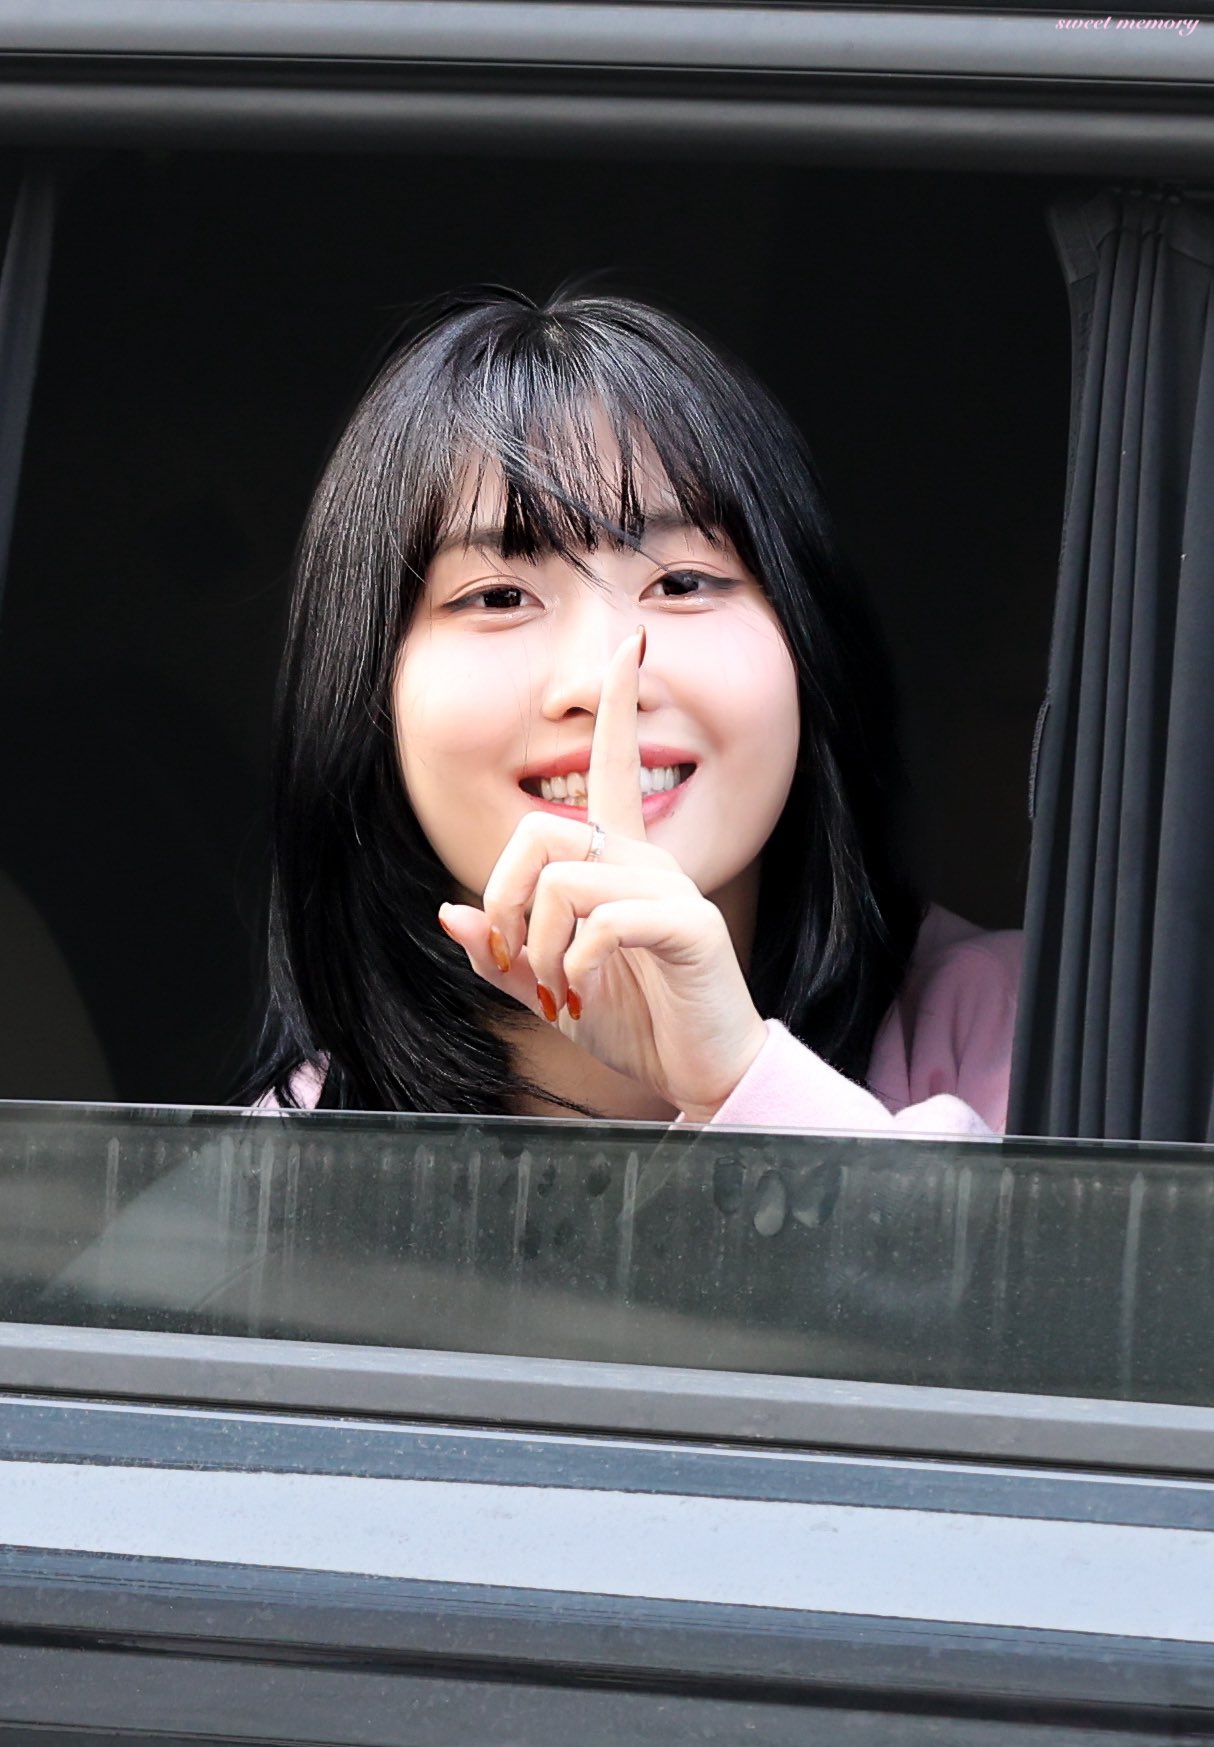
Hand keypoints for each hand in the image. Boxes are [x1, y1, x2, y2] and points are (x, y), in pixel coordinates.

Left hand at [436, 626, 769, 1119]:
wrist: (699, 1072)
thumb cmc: (634, 1022)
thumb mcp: (549, 989)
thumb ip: (500, 952)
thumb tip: (448, 912)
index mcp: (618, 863)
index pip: (616, 766)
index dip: (621, 704)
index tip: (631, 646)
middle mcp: (647, 861)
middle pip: (543, 828)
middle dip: (502, 894)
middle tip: (507, 950)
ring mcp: (672, 888)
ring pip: (564, 876)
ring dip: (535, 941)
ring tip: (554, 984)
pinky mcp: (689, 925)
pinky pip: (604, 918)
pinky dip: (575, 959)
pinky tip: (584, 986)